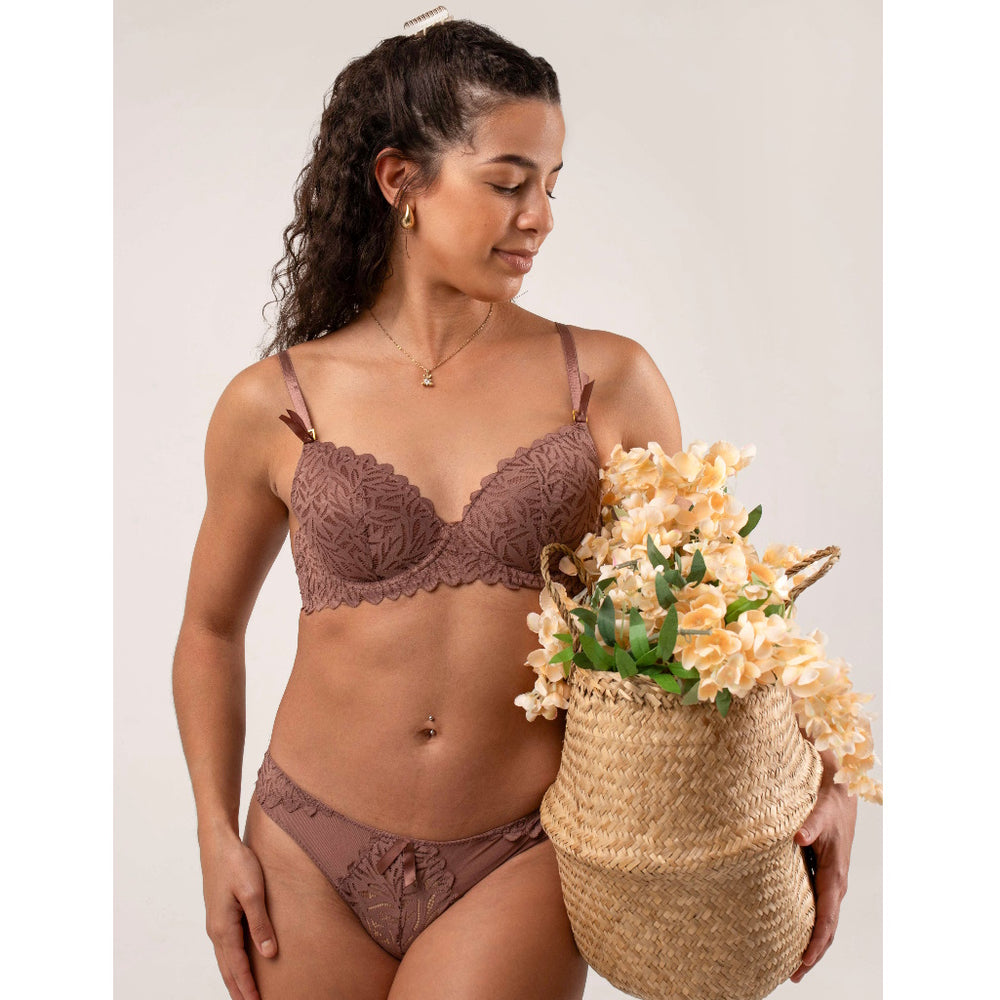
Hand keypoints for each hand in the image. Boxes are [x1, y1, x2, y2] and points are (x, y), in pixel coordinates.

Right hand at [200, 824, 277, 999]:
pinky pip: (225, 948)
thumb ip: (260, 924)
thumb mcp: (253, 892)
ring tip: (244, 995)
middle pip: (227, 970)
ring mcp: (215, 923)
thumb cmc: (236, 863)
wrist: (218, 842)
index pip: (237, 967)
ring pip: (224, 960)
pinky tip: (238, 966)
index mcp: (223, 928)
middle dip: (238, 990)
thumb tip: (268, 953)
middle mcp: (216, 930)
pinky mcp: (219, 915)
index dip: (248, 988)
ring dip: (234, 980)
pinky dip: (231, 964)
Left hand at [789, 749, 857, 983]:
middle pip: (826, 928)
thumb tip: (799, 836)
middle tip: (792, 976)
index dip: (815, 944)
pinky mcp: (824, 876)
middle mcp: (835, 884)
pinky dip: (810, 925)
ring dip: (811, 943)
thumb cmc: (827, 802)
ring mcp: (831, 882)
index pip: (827, 919)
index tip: (802, 962)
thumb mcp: (818, 812)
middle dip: (812, 954)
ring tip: (792, 965)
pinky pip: (819, 908)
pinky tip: (794, 931)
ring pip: (824, 921)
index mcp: (835, 875)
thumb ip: (809, 825)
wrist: (839, 792)